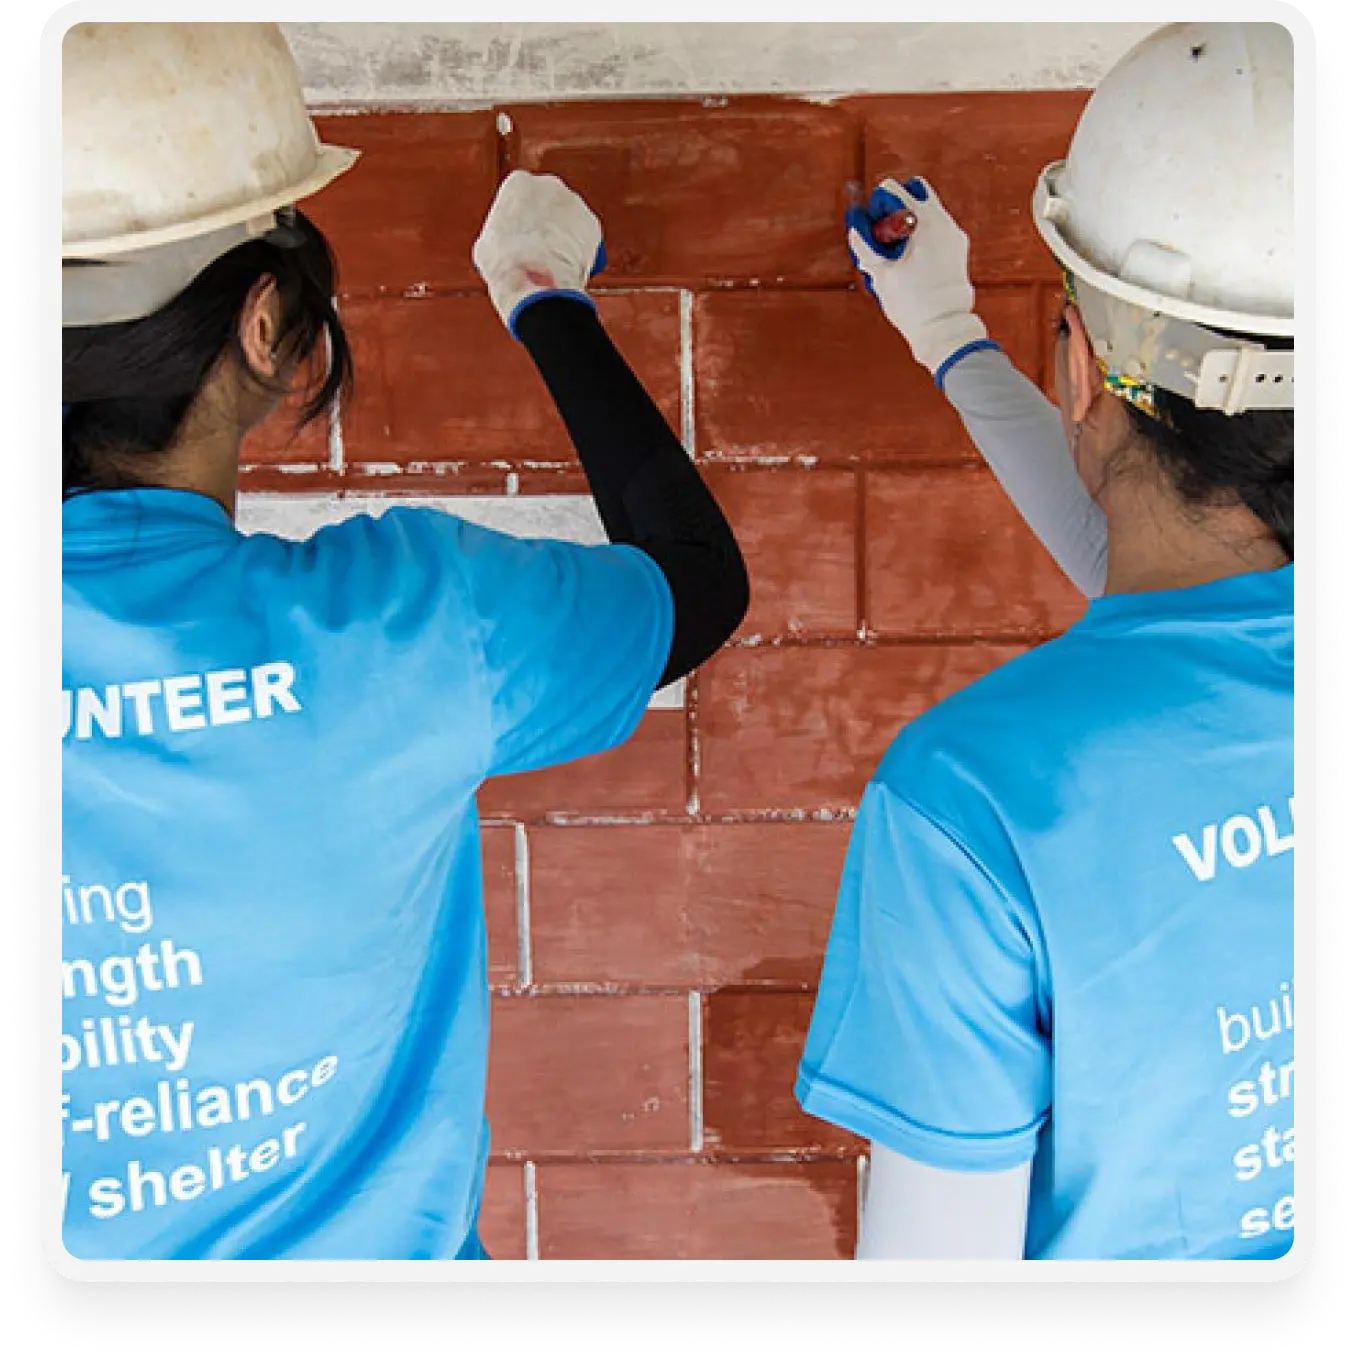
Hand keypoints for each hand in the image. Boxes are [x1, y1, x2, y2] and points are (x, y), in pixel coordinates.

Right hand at [473, 170, 607, 338]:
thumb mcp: (488, 244)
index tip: (521, 237)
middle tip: (541, 249)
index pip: (521, 197)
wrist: (534, 279)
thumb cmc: (504, 264)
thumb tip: (505, 244)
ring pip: (569, 219)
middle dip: (547, 222)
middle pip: (549, 203)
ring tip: (556, 262)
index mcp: (518, 183)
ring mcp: (574, 202)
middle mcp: (549, 185)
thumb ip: (500, 233)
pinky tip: (571, 266)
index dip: (522, 220)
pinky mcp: (592, 224)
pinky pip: (585, 236)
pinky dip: (581, 249)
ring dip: (566, 235)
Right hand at [847, 176, 994, 380]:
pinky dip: (921, 238)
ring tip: (897, 256)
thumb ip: (865, 244)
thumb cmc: (915, 305)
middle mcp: (944, 222)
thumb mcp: (880, 273)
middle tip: (884, 237)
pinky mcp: (958, 250)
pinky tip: (911, 263)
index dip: (877, 207)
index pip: (893, 191)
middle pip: (914, 193)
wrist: (944, 328)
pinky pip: (936, 231)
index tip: (872, 228)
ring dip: (908, 226)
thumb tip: (856, 224)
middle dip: (895, 210)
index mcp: (925, 221)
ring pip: (926, 213)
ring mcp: (954, 236)